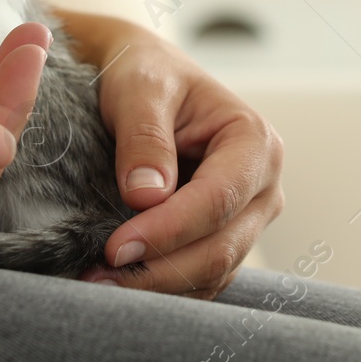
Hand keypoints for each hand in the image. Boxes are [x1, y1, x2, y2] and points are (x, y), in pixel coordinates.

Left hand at [57, 11, 283, 298]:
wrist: (145, 79)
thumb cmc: (146, 73)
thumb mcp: (141, 88)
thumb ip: (144, 136)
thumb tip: (145, 197)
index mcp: (255, 141)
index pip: (218, 199)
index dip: (169, 230)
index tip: (115, 248)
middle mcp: (263, 186)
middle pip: (221, 247)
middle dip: (160, 269)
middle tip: (96, 278)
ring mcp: (247, 218)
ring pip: (212, 272)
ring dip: (157, 286)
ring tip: (97, 285)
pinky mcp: (223, 239)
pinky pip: (200, 278)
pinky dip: (162, 288)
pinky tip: (117, 284)